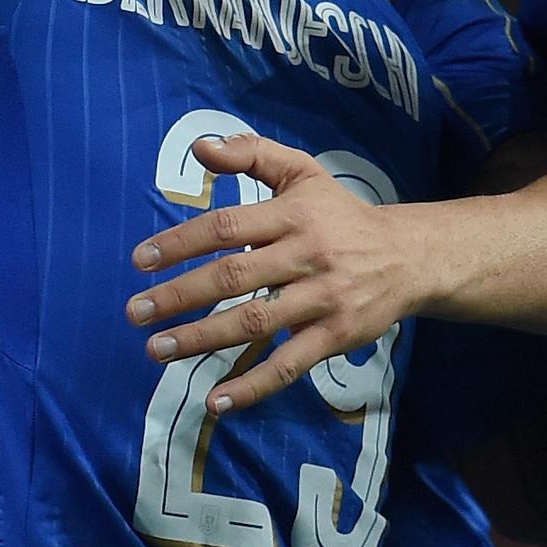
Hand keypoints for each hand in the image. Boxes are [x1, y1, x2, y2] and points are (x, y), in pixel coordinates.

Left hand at [126, 132, 429, 412]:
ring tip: (156, 349)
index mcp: (294, 214)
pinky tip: (215, 400)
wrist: (411, 257)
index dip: (180, 243)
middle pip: (235, 276)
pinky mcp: (336, 336)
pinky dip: (253, 386)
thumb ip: (251, 154)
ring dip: (202, 340)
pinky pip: (289, 365)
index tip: (140, 261)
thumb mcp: (303, 172)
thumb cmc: (340, 215)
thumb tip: (198, 146)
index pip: (227, 227)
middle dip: (180, 296)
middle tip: (135, 311)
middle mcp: (307, 255)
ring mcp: (323, 299)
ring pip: (255, 322)